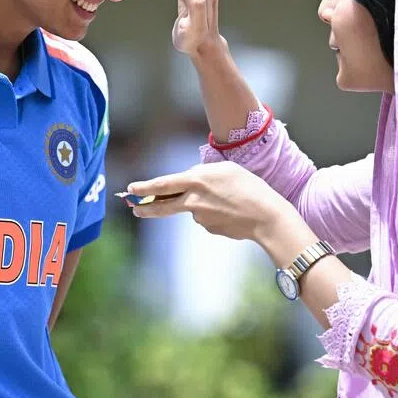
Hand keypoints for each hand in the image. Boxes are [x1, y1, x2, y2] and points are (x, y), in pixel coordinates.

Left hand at [126, 162, 298, 246]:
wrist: (266, 216)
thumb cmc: (249, 187)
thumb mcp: (225, 169)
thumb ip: (202, 172)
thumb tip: (189, 179)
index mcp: (196, 181)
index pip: (163, 184)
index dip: (145, 187)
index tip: (131, 189)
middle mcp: (193, 200)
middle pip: (163, 205)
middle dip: (146, 207)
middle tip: (134, 209)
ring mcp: (200, 217)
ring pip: (192, 207)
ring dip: (202, 203)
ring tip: (229, 198)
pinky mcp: (209, 228)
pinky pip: (206, 217)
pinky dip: (214, 212)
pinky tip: (231, 210)